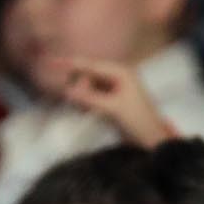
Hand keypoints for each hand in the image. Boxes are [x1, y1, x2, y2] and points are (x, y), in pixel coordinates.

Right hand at [53, 60, 173, 146]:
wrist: (153, 140)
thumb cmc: (139, 122)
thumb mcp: (113, 109)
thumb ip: (90, 99)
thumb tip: (68, 91)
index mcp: (121, 72)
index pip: (90, 65)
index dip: (69, 63)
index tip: (50, 62)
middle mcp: (118, 76)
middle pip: (87, 74)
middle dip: (80, 87)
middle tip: (83, 105)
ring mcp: (114, 87)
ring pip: (87, 85)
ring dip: (83, 96)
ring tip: (87, 111)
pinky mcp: (111, 99)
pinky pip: (91, 95)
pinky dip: (86, 102)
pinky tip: (87, 112)